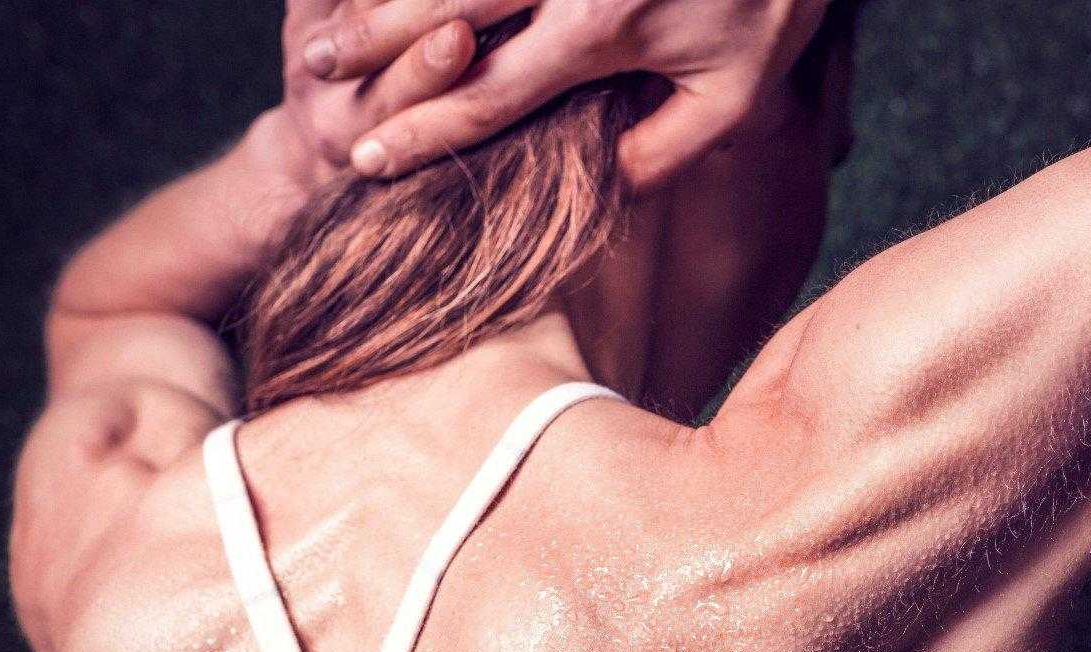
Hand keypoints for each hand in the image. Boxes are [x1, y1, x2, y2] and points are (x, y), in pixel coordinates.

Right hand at [295, 0, 831, 189]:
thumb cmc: (775, 1)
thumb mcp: (739, 95)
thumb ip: (664, 149)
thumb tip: (601, 193)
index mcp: (604, 29)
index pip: (493, 94)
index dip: (426, 132)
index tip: (369, 160)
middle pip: (445, 11)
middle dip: (373, 42)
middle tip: (316, 71)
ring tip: (334, 21)